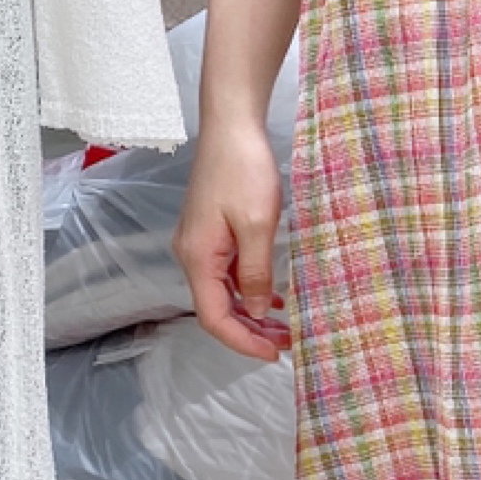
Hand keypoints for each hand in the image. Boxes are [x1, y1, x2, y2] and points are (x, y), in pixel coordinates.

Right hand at [173, 117, 290, 361]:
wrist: (231, 126)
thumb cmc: (243, 168)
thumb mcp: (257, 225)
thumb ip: (255, 271)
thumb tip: (254, 309)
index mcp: (197, 257)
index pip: (213, 318)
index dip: (243, 341)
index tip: (275, 353)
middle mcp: (192, 254)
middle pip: (217, 309)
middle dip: (251, 331)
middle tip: (288, 343)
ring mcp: (200, 243)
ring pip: (224, 292)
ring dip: (252, 312)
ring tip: (285, 326)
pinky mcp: (212, 232)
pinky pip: (228, 273)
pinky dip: (249, 288)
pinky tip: (273, 295)